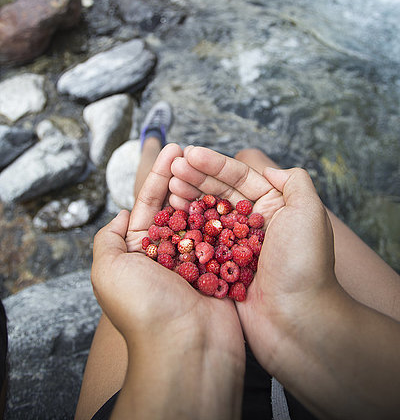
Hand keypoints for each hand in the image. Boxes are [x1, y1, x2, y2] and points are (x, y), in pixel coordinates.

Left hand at [92, 144, 244, 363]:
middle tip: (193, 150)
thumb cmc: (144, 308)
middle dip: (183, 176)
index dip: (159, 176)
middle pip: (177, 206)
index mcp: (138, 252)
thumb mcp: (108, 269)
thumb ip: (108, 238)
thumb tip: (121, 214)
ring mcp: (197, 261)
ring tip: (209, 163)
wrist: (186, 348)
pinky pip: (224, 235)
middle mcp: (167, 254)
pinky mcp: (222, 269)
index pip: (148, 204)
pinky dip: (226, 214)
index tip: (173, 149)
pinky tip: (231, 192)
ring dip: (204, 190)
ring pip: (202, 216)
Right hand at [169, 146, 338, 374]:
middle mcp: (254, 224)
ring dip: (187, 198)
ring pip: (207, 215)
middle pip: (220, 193)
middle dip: (195, 178)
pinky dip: (185, 228)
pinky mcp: (223, 269)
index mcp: (275, 207)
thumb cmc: (304, 264)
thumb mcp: (309, 212)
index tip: (189, 154)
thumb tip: (270, 169)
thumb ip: (295, 182)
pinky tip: (170, 215)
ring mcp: (236, 247)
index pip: (240, 177)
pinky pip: (200, 243)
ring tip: (168, 186)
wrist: (298, 320)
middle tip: (172, 169)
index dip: (214, 164)